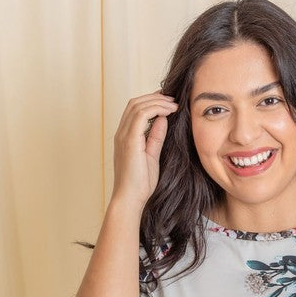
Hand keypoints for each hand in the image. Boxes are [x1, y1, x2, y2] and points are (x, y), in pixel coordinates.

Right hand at [111, 88, 178, 210]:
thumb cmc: (140, 184)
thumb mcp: (152, 156)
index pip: (135, 110)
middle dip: (154, 98)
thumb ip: (156, 137)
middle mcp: (121, 133)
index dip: (151, 102)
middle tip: (173, 100)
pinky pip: (141, 115)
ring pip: (137, 105)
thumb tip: (163, 120)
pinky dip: (156, 109)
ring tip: (174, 104)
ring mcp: (123, 136)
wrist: (130, 199)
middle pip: (135, 103)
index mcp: (125, 137)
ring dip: (157, 101)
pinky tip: (168, 112)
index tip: (169, 104)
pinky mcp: (129, 140)